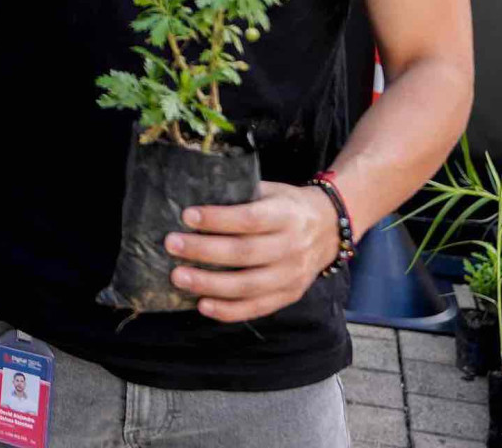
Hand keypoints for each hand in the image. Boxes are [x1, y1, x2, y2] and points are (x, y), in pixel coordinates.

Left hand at [163, 180, 339, 322]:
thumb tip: (194, 196)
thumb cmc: (287, 206)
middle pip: (244, 253)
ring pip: (248, 285)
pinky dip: (228, 310)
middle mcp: (291, 247)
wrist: (330, 229)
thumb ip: (240, 195)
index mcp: (286, 215)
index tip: (187, 216)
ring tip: (179, 277)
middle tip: (172, 245)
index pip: (249, 219)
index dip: (218, 219)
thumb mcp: (271, 191)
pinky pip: (257, 308)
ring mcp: (292, 276)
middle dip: (203, 251)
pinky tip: (202, 305)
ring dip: (210, 284)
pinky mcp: (289, 296)